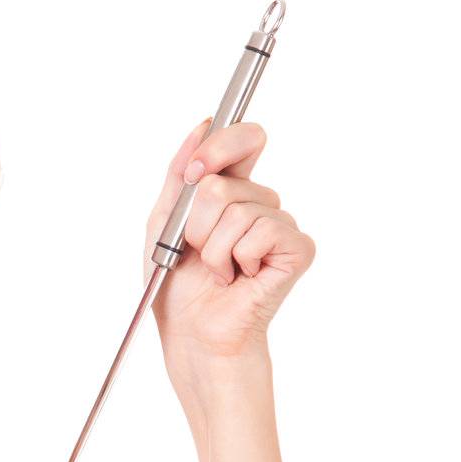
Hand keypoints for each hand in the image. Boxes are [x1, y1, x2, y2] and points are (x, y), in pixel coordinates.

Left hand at [145, 118, 316, 370]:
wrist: (192, 335)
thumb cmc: (179, 288)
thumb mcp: (163, 224)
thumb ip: (179, 175)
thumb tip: (203, 126)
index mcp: (231, 192)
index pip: (243, 140)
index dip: (219, 146)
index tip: (195, 172)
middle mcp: (260, 204)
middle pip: (225, 182)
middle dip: (196, 223)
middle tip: (197, 252)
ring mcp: (280, 226)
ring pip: (238, 210)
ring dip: (213, 248)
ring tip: (218, 271)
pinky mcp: (297, 249)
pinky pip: (262, 231)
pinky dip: (236, 258)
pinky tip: (239, 278)